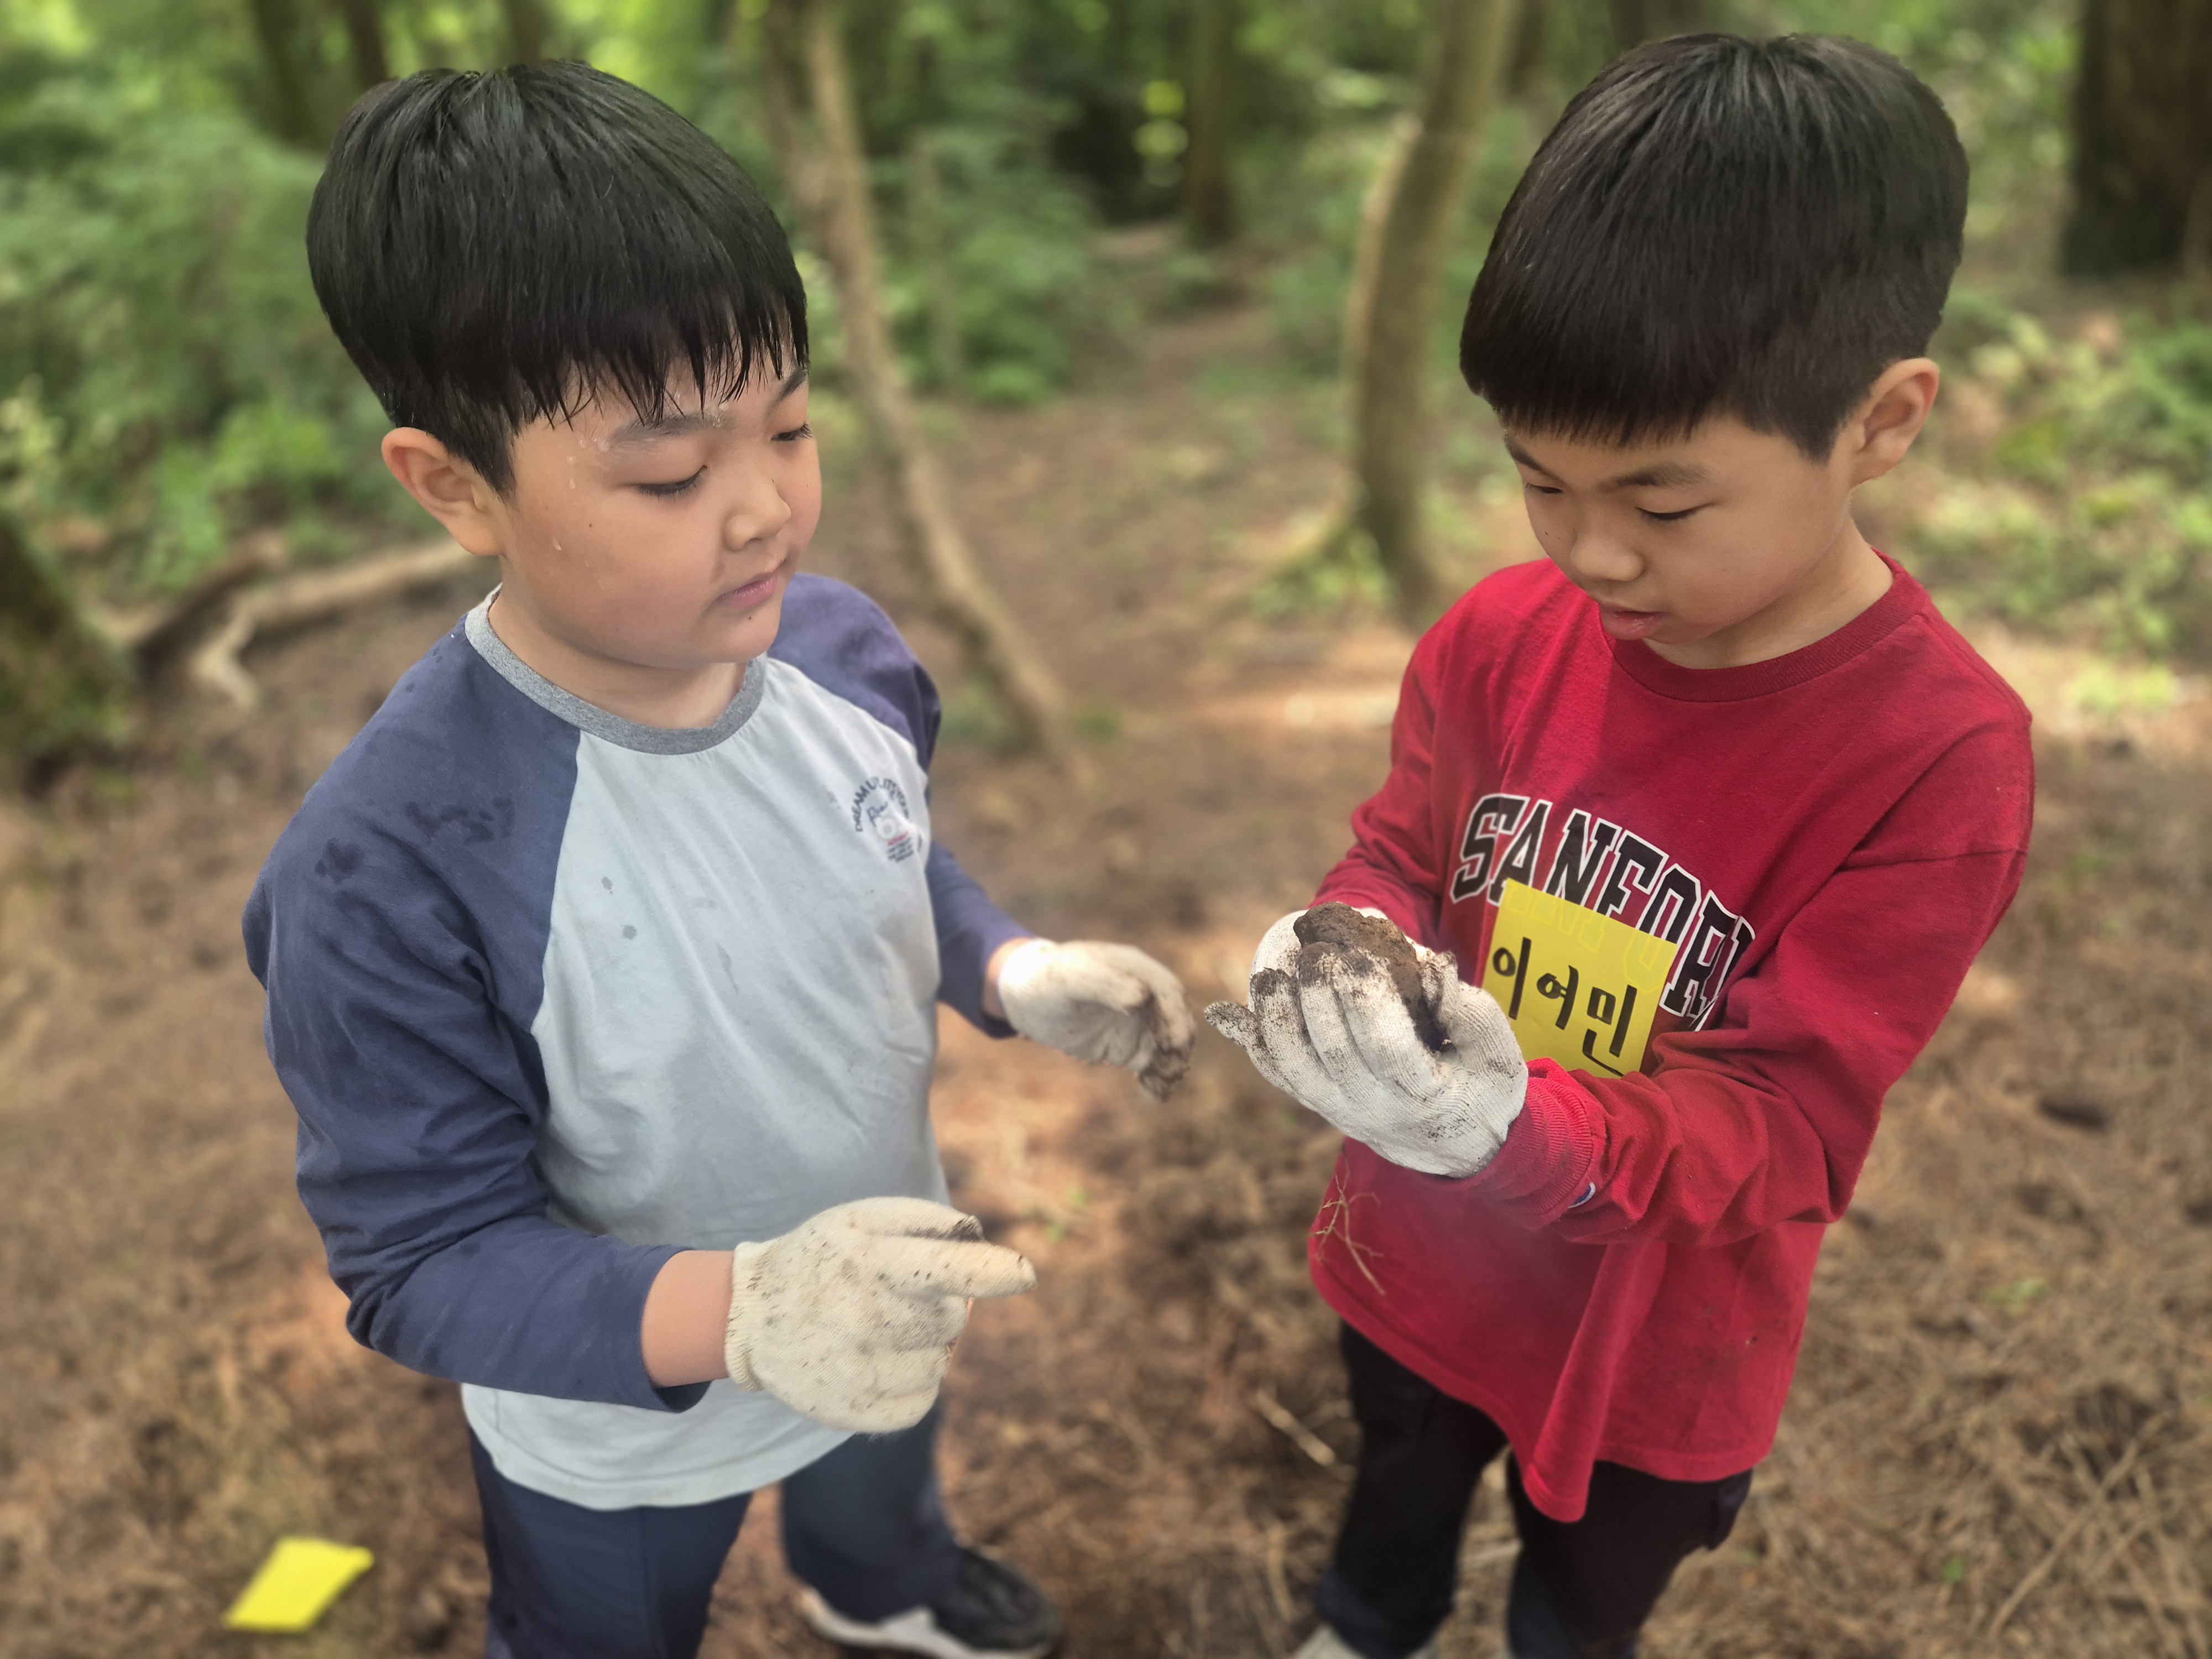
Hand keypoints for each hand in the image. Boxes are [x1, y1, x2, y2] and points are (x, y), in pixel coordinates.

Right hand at [724, 1197, 1034, 1431]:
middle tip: (899, 1296)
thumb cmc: (823, 1258)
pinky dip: (912, 1383)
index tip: (1024, 1274)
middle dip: (942, 1306)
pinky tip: (876, 1362)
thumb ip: (928, 1221)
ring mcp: (861, 1372)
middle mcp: (866, 1319)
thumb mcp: (863, 1218)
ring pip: (941, 1363)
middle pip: (955, 1319)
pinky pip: (923, 1399)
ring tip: (878, 1329)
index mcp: (872, 1263)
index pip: (947, 1270)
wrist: (750, 1316)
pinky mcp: (858, 1413)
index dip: (993, 1272)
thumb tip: (981, 1240)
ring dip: (925, 1346)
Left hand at [994, 938, 1194, 1100]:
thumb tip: (1141, 997)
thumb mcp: (1070, 979)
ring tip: (1164, 1086)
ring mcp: (1137, 1022)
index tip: (1174, 1042)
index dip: (1175, 1016)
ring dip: (1172, 1064)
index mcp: (1134, 969)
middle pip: (1175, 1019)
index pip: (1168, 991)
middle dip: (1179, 1045)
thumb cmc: (1045, 979)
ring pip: (1167, 1044)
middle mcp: (1143, 995)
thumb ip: (1105, 984)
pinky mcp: (1127, 1045)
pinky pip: (1151, 1063)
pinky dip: (1157, 1078)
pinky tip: (1157, 1094)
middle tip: (1173, 1070)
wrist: (1025, 999)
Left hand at [1204, 910, 1527, 1176]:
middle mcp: (1372, 1107)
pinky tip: (1223, 1012)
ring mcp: (1337, 1110)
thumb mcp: (1494, 1052)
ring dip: (1275, 1018)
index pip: (1385, 1047)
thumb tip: (1431, 966)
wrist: (1457, 1146)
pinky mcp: (1317, 1103)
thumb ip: (1469, 1010)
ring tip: (1271, 975)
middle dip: (1318, 997)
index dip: (1366, 1001)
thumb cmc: (1480, 1085)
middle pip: (1331, 1051)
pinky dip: (1249, 1042)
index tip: (1357, 957)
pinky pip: (1276, 1074)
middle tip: (1314, 952)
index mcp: (1422, 1093)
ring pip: (1293, 1067)